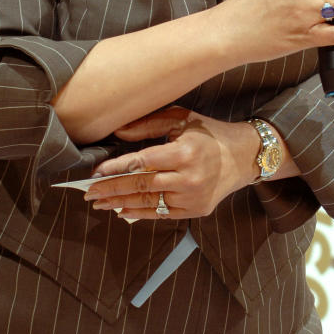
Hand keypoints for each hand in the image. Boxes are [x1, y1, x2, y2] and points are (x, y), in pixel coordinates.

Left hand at [83, 107, 259, 220]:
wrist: (244, 156)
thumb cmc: (209, 133)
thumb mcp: (182, 119)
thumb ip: (149, 124)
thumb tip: (117, 131)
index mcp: (184, 152)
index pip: (142, 162)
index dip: (116, 169)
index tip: (95, 174)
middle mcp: (189, 178)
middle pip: (141, 185)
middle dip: (111, 190)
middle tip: (89, 193)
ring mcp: (193, 197)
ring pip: (149, 203)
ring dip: (120, 204)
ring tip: (100, 203)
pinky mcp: (196, 210)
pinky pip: (162, 214)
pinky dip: (140, 214)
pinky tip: (122, 211)